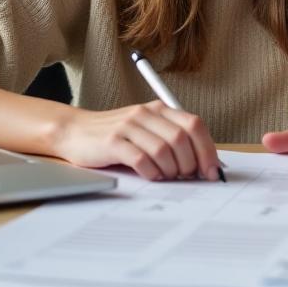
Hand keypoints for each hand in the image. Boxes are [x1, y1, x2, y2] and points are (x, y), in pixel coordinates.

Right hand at [51, 100, 221, 181]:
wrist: (75, 132)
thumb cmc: (115, 136)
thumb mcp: (146, 130)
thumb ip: (172, 140)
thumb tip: (205, 164)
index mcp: (159, 109)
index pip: (194, 125)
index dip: (208, 150)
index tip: (212, 171)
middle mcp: (145, 114)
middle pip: (181, 139)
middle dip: (190, 164)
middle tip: (186, 177)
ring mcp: (128, 126)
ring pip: (164, 150)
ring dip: (171, 170)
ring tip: (166, 176)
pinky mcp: (112, 142)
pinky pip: (141, 160)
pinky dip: (151, 173)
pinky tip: (150, 176)